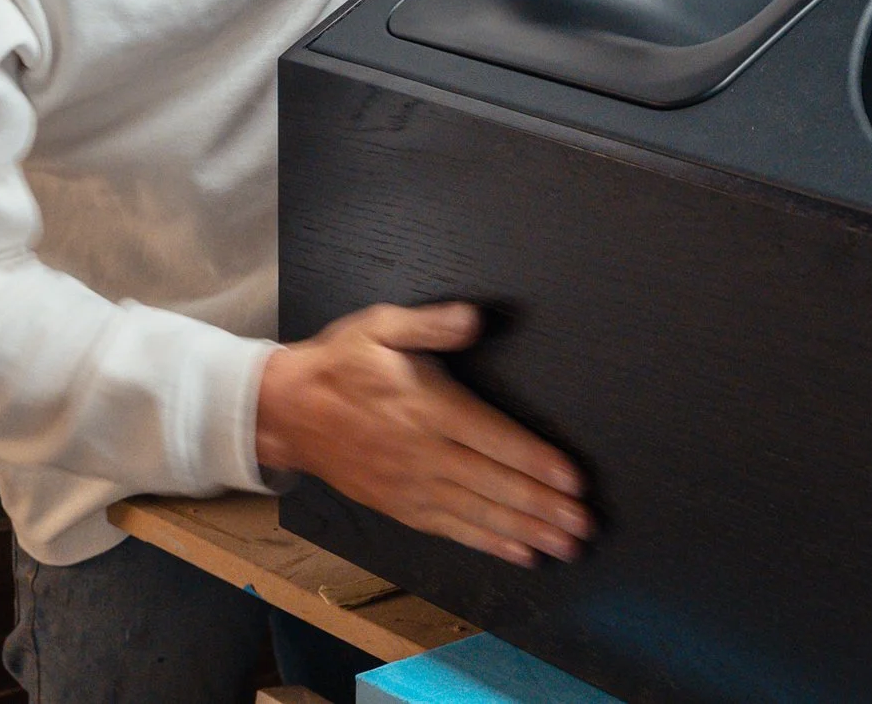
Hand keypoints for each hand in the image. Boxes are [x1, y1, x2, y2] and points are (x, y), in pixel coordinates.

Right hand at [256, 302, 590, 568]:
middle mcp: (424, 453)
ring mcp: (411, 486)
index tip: (575, 481)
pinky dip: (488, 543)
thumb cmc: (341, 363)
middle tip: (585, 526)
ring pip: (478, 514)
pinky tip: (520, 553)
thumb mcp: (381, 326)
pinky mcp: (398, 506)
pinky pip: (451, 529)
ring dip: (526, 531)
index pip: (496, 439)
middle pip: (495, 485)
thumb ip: (431, 324)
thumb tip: (474, 319)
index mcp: (428, 408)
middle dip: (545, 507)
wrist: (285, 412)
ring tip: (565, 546)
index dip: (538, 462)